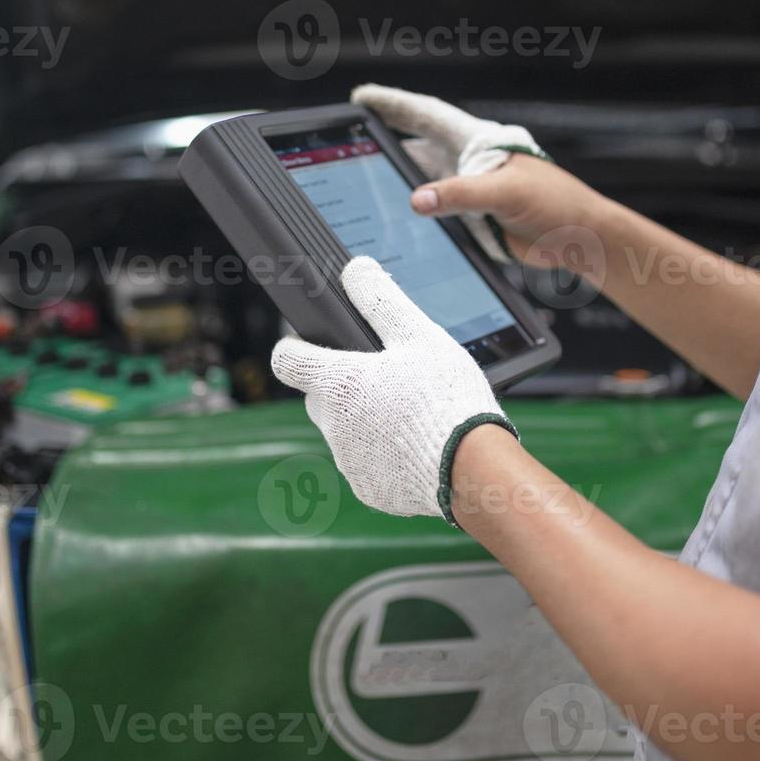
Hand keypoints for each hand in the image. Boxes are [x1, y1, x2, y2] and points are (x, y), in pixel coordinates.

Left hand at [271, 256, 516, 523]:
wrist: (473, 471)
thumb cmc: (448, 400)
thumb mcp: (420, 336)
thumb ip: (381, 300)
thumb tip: (355, 269)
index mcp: (339, 385)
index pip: (286, 362)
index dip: (294, 348)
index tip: (308, 343)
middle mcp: (334, 427)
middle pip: (319, 397)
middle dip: (342, 385)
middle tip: (384, 376)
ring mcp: (350, 463)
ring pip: (344, 432)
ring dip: (365, 420)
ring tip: (411, 411)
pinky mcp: (370, 491)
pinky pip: (366, 464)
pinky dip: (383, 453)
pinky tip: (417, 443)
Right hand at [351, 84, 604, 267]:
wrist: (580, 239)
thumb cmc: (557, 204)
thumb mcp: (506, 193)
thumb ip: (461, 195)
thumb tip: (417, 200)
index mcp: (478, 143)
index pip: (426, 116)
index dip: (394, 106)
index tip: (362, 98)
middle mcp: (468, 163)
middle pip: (415, 150)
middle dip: (383, 145)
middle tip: (350, 144)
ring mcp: (468, 192)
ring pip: (421, 185)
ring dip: (397, 187)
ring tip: (362, 187)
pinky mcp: (471, 220)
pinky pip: (435, 216)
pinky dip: (416, 218)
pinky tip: (395, 222)